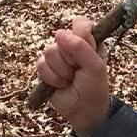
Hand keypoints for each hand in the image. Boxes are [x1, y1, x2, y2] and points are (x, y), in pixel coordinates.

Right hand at [35, 16, 111, 136]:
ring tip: (71, 80)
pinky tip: (61, 85)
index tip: (87, 49)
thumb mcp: (95, 67)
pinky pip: (41, 65)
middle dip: (71, 58)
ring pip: (49, 51)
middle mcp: (71, 46)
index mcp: (89, 41)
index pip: (80, 24)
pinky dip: (53, 78)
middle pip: (61, 37)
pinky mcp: (45, 68)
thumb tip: (59, 33)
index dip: (80, 35)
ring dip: (62, 70)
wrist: (84, 112)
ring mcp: (57, 56)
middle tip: (79, 70)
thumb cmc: (94, 88)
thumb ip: (81, 48)